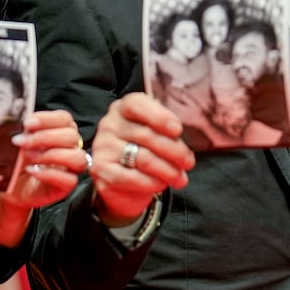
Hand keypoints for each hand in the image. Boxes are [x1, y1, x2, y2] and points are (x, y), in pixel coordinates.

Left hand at [0, 109, 88, 209]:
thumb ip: (25, 129)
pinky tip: (32, 171)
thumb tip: (23, 118)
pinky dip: (49, 174)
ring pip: (77, 157)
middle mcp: (69, 148)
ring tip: (29, 157)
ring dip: (51, 155)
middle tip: (23, 142)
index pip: (65, 119)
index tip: (27, 124)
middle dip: (45, 137)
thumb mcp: (18, 140)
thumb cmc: (15, 161)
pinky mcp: (66, 187)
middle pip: (72, 136)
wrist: (7, 187)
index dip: (47, 119)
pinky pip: (70, 180)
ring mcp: (70, 168)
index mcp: (60, 131)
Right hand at [88, 92, 194, 226]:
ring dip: (167, 170)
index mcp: (123, 108)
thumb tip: (186, 138)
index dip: (159, 116)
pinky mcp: (101, 170)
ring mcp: (103, 147)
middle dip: (173, 150)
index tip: (178, 130)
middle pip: (145, 135)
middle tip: (188, 162)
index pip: (137, 104)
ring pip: (142, 158)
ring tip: (180, 178)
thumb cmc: (145, 151)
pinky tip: (161, 185)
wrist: (123, 183)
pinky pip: (130, 177)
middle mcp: (110, 124)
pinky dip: (150, 182)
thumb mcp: (156, 135)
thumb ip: (168, 131)